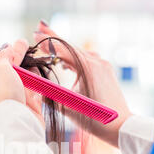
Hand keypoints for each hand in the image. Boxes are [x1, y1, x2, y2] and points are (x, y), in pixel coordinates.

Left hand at [0, 39, 43, 125]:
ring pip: (30, 81)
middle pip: (19, 70)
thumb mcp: (1, 69)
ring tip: (38, 65)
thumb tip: (8, 45)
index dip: (14, 53)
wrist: (16, 122)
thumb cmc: (5, 95)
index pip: (5, 62)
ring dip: (34, 73)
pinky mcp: (33, 107)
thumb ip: (5, 56)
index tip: (22, 43)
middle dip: (26, 61)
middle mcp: (7, 89)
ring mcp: (20, 99)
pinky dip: (40, 87)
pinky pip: (38, 93)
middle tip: (32, 50)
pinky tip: (41, 81)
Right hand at [34, 21, 131, 146]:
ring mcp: (103, 65)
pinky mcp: (106, 71)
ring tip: (49, 46)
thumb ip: (49, 94)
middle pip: (70, 46)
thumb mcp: (68, 107)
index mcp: (87, 67)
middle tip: (40, 27)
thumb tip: (33, 85)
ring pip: (79, 52)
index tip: (35, 34)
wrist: (120, 126)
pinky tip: (66, 63)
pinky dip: (74, 57)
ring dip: (64, 48)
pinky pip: (87, 58)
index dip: (47, 42)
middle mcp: (97, 62)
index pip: (63, 49)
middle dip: (54, 38)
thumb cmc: (95, 119)